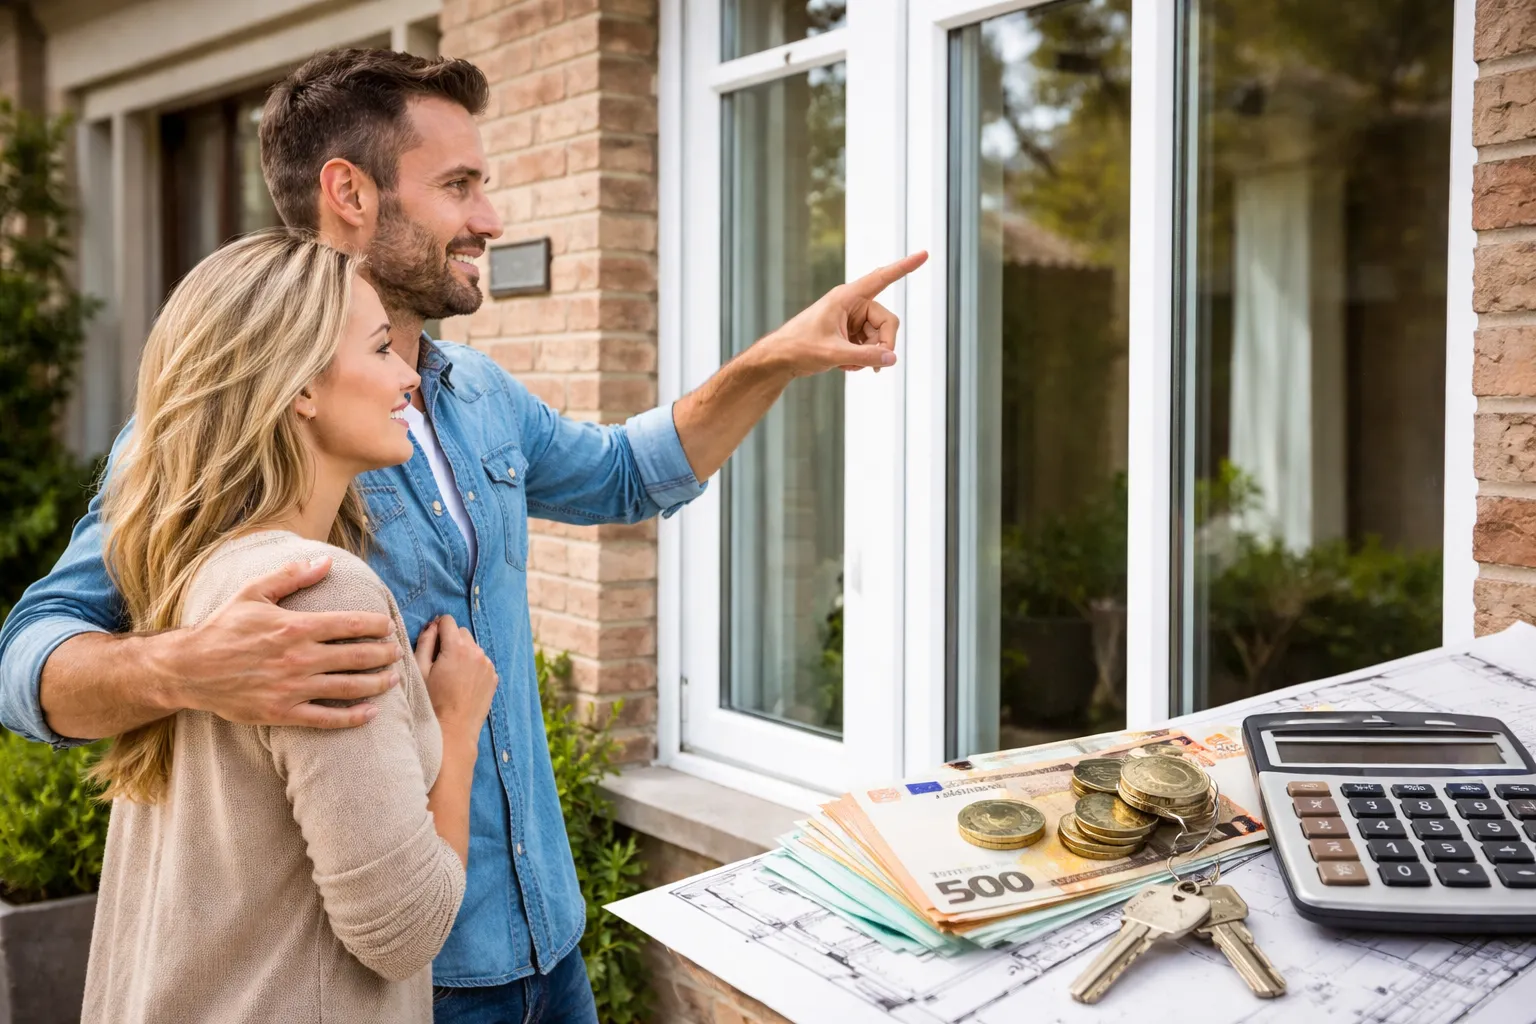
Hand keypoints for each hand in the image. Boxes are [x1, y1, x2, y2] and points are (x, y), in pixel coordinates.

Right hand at [159, 557, 401, 728]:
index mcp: (295, 627)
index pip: (350, 624)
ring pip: (348, 687)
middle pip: (357, 656)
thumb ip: (292, 576)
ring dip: (377, 683)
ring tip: (393, 679)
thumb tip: (326, 561)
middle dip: (384, 654)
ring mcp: (292, 688)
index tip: (389, 626)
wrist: (189, 669)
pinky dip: (352, 717)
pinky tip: (370, 713)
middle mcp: (299, 658)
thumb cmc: (222, 628)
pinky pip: (326, 718)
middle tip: (397, 652)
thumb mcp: (253, 593)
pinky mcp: (282, 713)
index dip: (377, 625)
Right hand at [415, 615, 496, 742]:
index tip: (432, 641)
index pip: (447, 620)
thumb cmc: (432, 701)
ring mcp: (488, 664)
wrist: (454, 729)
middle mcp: (476, 652)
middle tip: (441, 661)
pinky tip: (463, 683)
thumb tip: (431, 625)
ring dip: (463, 653)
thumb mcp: (420, 670)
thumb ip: (425, 642)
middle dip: (451, 640)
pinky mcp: (494, 676)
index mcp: (457, 647)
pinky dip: (473, 666)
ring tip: (452, 675)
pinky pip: (482, 662)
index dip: (437, 628)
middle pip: (461, 632)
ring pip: (473, 647)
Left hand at [760, 251, 927, 376]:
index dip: (905, 267)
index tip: (924, 254)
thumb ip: (866, 356)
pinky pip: (869, 345)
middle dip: (883, 344)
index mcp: (847, 297)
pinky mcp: (850, 333)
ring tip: (849, 366)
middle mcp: (852, 304)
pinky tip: (845, 365)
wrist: (779, 359)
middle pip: (887, 321)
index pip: (882, 278)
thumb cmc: (799, 348)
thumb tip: (892, 358)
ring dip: (870, 355)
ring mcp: (852, 319)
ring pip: (880, 337)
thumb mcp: (834, 354)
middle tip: (874, 366)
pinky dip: (862, 358)